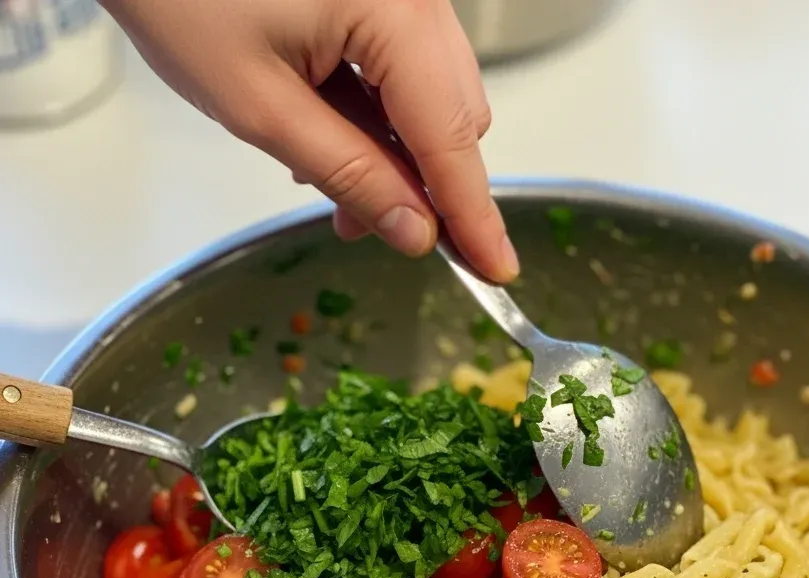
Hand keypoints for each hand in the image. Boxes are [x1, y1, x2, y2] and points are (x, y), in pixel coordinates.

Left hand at [101, 0, 517, 280]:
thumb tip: (416, 232)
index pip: (452, 138)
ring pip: (436, 96)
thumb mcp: (262, 108)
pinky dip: (385, 115)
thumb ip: (349, 175)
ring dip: (402, 154)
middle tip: (371, 230)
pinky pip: (408, 69)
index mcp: (392, 10)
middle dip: (428, 186)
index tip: (496, 270)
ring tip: (337, 186)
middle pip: (457, 116)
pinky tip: (337, 133)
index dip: (474, 215)